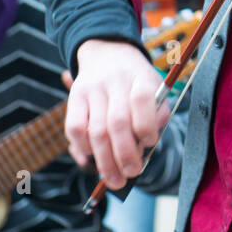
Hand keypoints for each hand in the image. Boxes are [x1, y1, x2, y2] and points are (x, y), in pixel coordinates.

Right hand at [65, 41, 170, 190]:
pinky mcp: (75, 96)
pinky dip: (84, 148)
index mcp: (141, 77)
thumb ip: (157, 114)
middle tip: (132, 174)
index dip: (147, 125)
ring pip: (96, 131)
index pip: (143, 100)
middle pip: (118, 123)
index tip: (150, 142)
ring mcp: (92, 88)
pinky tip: (94, 157)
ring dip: (106, 161)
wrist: (108, 52)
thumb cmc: (137, 82)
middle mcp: (115, 81)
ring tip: (115, 180)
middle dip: (125, 155)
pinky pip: (74, 128)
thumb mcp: (155, 88)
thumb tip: (147, 145)